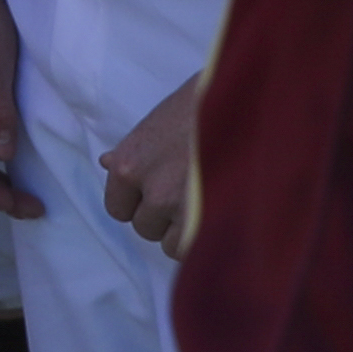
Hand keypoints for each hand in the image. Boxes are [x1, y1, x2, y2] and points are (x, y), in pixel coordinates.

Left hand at [101, 74, 201, 254]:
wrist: (245, 100)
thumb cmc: (202, 104)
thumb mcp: (157, 123)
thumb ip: (133, 151)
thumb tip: (106, 163)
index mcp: (129, 163)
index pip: (117, 208)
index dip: (138, 204)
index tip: (157, 194)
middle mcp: (149, 189)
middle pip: (144, 228)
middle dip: (163, 219)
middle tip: (186, 196)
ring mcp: (181, 209)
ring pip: (170, 245)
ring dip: (185, 232)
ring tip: (205, 204)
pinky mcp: (212, 221)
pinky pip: (196, 251)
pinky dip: (205, 242)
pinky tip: (217, 217)